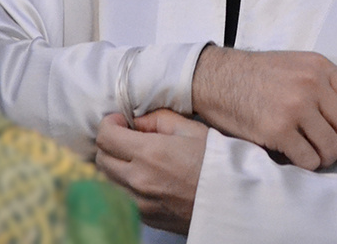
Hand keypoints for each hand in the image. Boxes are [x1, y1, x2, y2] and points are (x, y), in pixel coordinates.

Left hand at [95, 110, 208, 233]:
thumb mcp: (192, 129)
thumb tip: (137, 121)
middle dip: (110, 143)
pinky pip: (123, 197)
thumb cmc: (217, 162)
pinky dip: (126, 184)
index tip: (121, 120)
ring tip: (137, 157)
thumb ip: (159, 119)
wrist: (235, 202)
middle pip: (101, 159)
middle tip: (128, 136)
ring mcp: (140, 204)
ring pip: (108, 181)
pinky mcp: (146, 218)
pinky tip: (147, 176)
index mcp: (150, 154)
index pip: (105, 137)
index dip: (109, 123)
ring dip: (116, 165)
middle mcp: (139, 181)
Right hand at [190, 46, 336, 170]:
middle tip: (334, 154)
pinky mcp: (277, 129)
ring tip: (313, 155)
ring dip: (326, 159)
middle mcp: (311, 84)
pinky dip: (307, 165)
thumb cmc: (257, 75)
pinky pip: (309, 160)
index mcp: (321, 67)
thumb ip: (325, 83)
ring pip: (332, 148)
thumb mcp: (297, 64)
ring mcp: (294, 107)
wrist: (217, 78)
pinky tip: (296, 157)